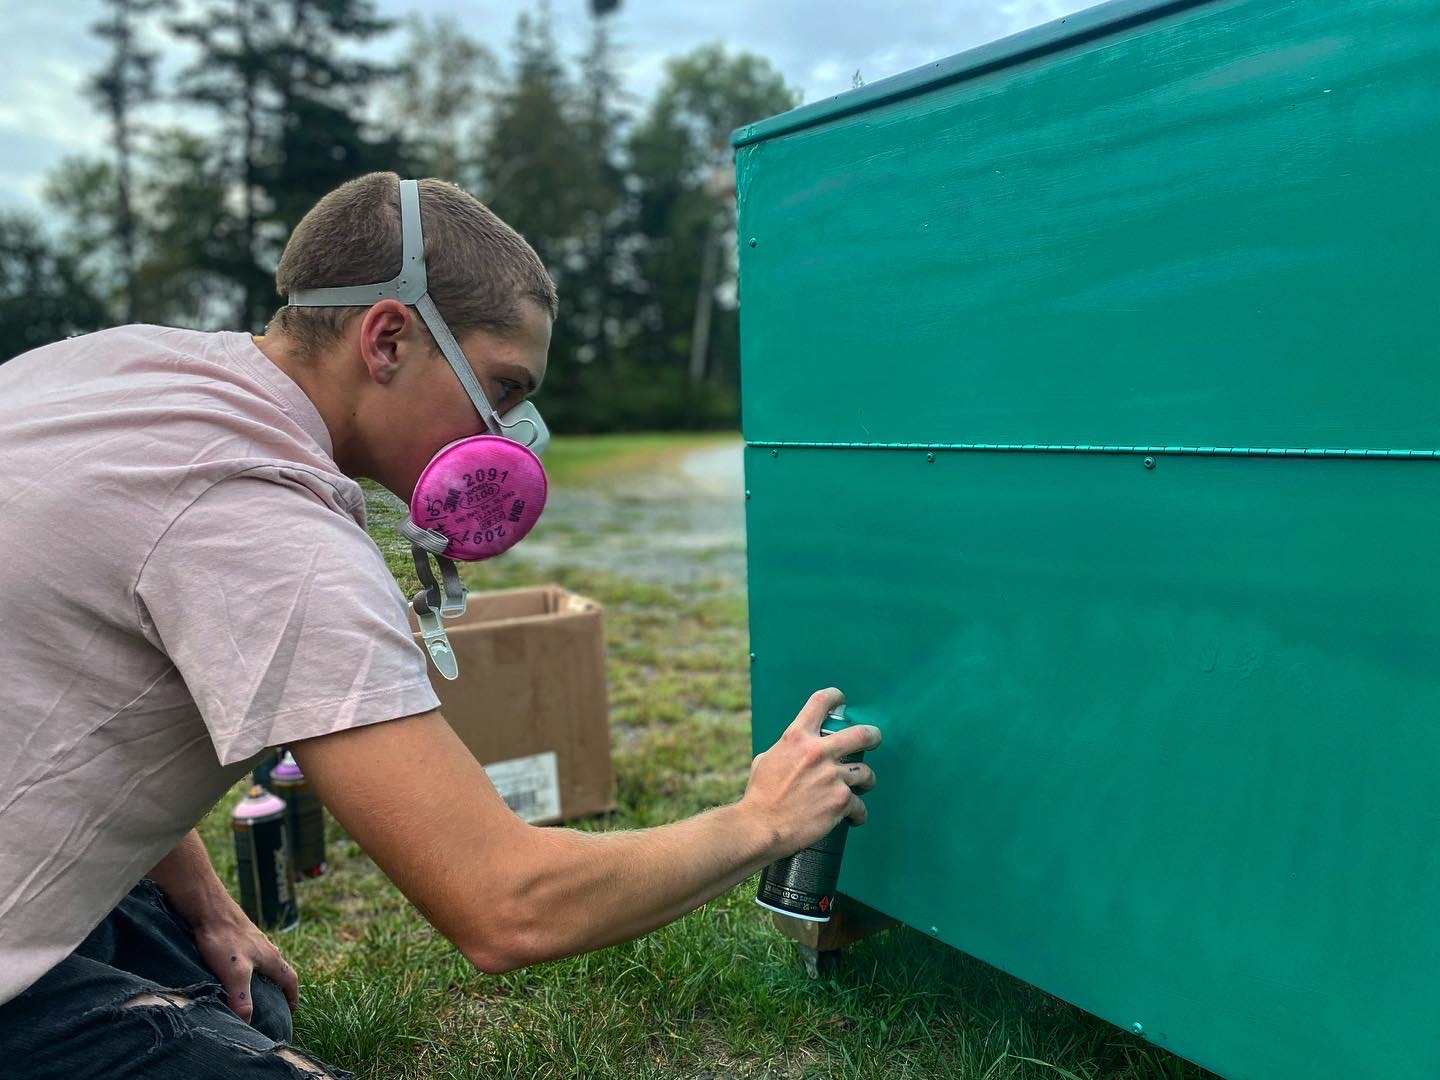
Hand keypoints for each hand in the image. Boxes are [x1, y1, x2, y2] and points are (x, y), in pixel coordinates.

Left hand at [189, 904, 298, 1022]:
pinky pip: (249, 954)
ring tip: (252, 990)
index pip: (290, 979)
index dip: (292, 995)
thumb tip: (247, 1022)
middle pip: (279, 969)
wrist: (208, 907)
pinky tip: (232, 970)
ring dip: (263, 976)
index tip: (292, 1010)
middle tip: (273, 1004)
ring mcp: (252, 940)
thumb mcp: (235, 972)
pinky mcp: (237, 935)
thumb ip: (242, 997)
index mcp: (271, 957)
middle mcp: (266, 947)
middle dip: (279, 987)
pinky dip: (248, 966)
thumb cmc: (224, 938)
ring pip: (263, 961)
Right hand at [741, 687, 880, 856]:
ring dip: (866, 781)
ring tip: (863, 787)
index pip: (821, 702)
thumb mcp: (765, 761)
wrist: (761, 826)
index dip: (835, 697)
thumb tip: (790, 753)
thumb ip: (784, 751)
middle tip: (873, 740)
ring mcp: (832, 776)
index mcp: (797, 737)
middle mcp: (817, 752)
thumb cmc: (760, 796)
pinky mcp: (841, 800)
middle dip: (872, 737)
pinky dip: (858, 813)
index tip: (841, 700)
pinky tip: (854, 817)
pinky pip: (860, 806)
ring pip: (866, 773)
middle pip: (861, 734)